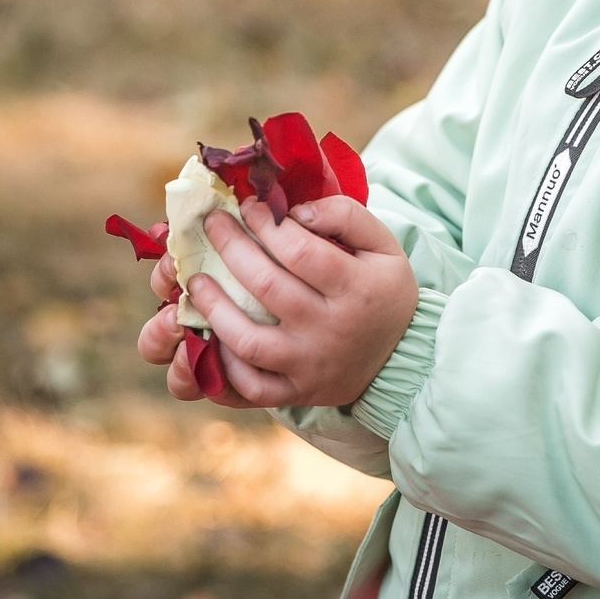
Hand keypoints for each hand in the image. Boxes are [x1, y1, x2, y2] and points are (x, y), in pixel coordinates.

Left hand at [132, 196, 419, 409]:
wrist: (402, 356)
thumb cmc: (383, 290)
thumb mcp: (383, 245)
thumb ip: (346, 215)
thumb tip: (295, 211)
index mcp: (355, 288)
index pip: (300, 252)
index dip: (267, 224)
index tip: (248, 206)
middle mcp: (331, 329)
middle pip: (267, 287)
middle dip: (231, 248)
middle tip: (213, 224)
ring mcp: (310, 365)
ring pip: (249, 341)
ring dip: (214, 307)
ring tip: (197, 280)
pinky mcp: (297, 392)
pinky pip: (251, 386)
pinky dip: (225, 366)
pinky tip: (211, 336)